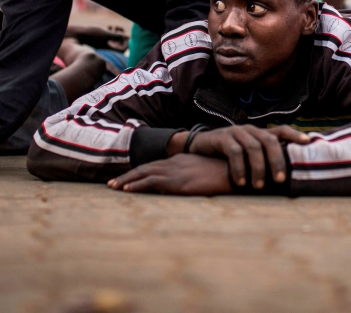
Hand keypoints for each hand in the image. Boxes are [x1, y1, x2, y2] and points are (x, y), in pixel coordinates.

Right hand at [66, 25, 128, 51]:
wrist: (77, 34)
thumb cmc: (91, 34)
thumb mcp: (105, 34)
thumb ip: (116, 36)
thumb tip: (126, 37)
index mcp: (108, 49)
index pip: (122, 50)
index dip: (126, 43)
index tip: (125, 35)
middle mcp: (106, 48)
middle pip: (119, 46)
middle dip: (122, 37)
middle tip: (119, 29)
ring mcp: (102, 44)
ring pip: (114, 41)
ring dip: (117, 33)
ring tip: (115, 27)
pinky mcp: (98, 40)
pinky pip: (108, 38)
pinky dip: (111, 32)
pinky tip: (110, 26)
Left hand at [108, 154, 232, 194]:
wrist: (237, 171)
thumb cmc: (228, 174)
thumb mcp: (208, 174)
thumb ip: (196, 177)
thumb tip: (188, 186)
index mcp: (182, 160)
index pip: (156, 165)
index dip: (141, 173)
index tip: (128, 179)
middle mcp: (175, 163)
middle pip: (146, 168)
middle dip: (128, 176)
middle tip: (113, 184)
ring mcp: (176, 171)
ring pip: (144, 173)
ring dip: (126, 180)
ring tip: (113, 187)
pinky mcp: (177, 181)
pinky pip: (151, 182)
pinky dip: (136, 185)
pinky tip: (126, 190)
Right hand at [185, 125, 309, 189]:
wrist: (199, 146)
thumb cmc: (228, 154)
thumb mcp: (247, 154)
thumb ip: (263, 159)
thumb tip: (286, 177)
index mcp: (260, 133)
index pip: (281, 130)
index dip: (295, 135)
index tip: (308, 142)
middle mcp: (251, 130)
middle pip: (269, 140)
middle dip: (277, 160)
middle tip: (280, 180)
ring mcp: (236, 132)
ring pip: (253, 147)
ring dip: (258, 168)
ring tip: (259, 186)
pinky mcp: (221, 138)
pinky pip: (234, 151)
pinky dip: (239, 167)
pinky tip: (241, 182)